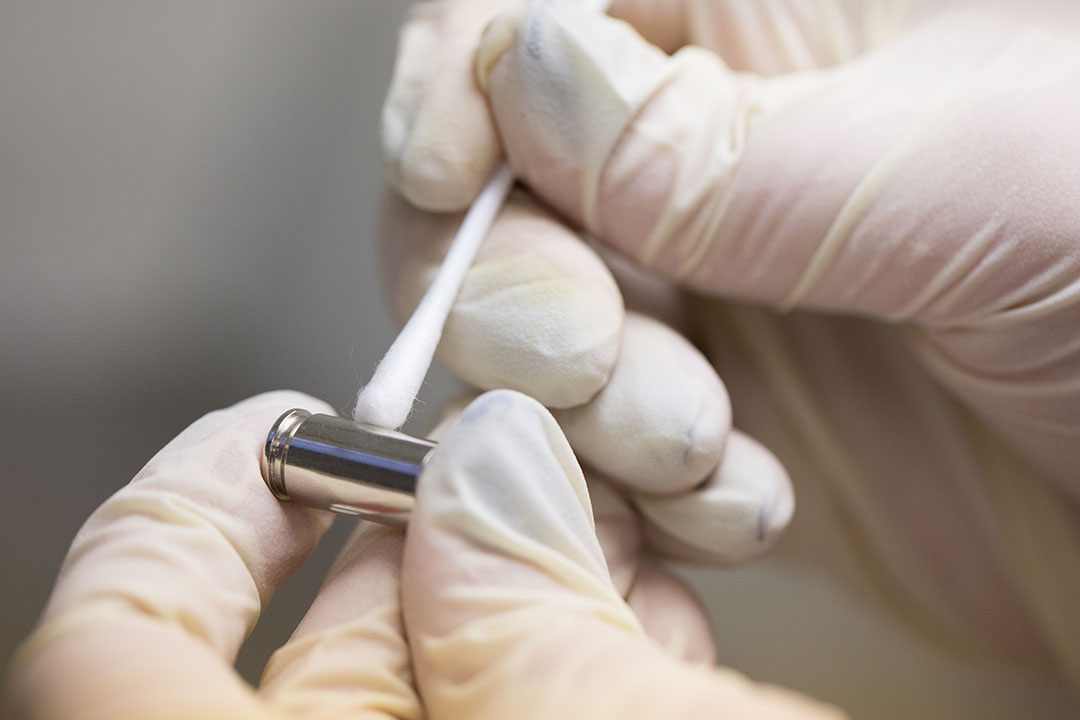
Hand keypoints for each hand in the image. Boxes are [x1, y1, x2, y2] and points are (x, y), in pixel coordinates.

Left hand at [4, 390, 841, 718]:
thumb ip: (531, 639)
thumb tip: (486, 478)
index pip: (114, 661)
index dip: (181, 515)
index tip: (277, 424)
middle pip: (317, 651)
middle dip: (441, 533)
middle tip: (539, 465)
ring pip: (438, 680)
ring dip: (536, 591)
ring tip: (636, 543)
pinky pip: (522, 716)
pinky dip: (578, 663)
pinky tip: (664, 630)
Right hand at [379, 0, 1079, 692]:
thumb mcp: (975, 172)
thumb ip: (721, 146)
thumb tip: (525, 77)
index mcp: (771, 21)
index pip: (530, 11)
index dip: (457, 87)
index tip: (444, 177)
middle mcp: (717, 151)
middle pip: (496, 190)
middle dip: (512, 285)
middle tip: (592, 354)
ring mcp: (706, 292)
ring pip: (524, 335)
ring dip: (581, 409)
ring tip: (699, 445)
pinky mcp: (717, 418)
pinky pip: (591, 451)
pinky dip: (633, 495)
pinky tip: (738, 502)